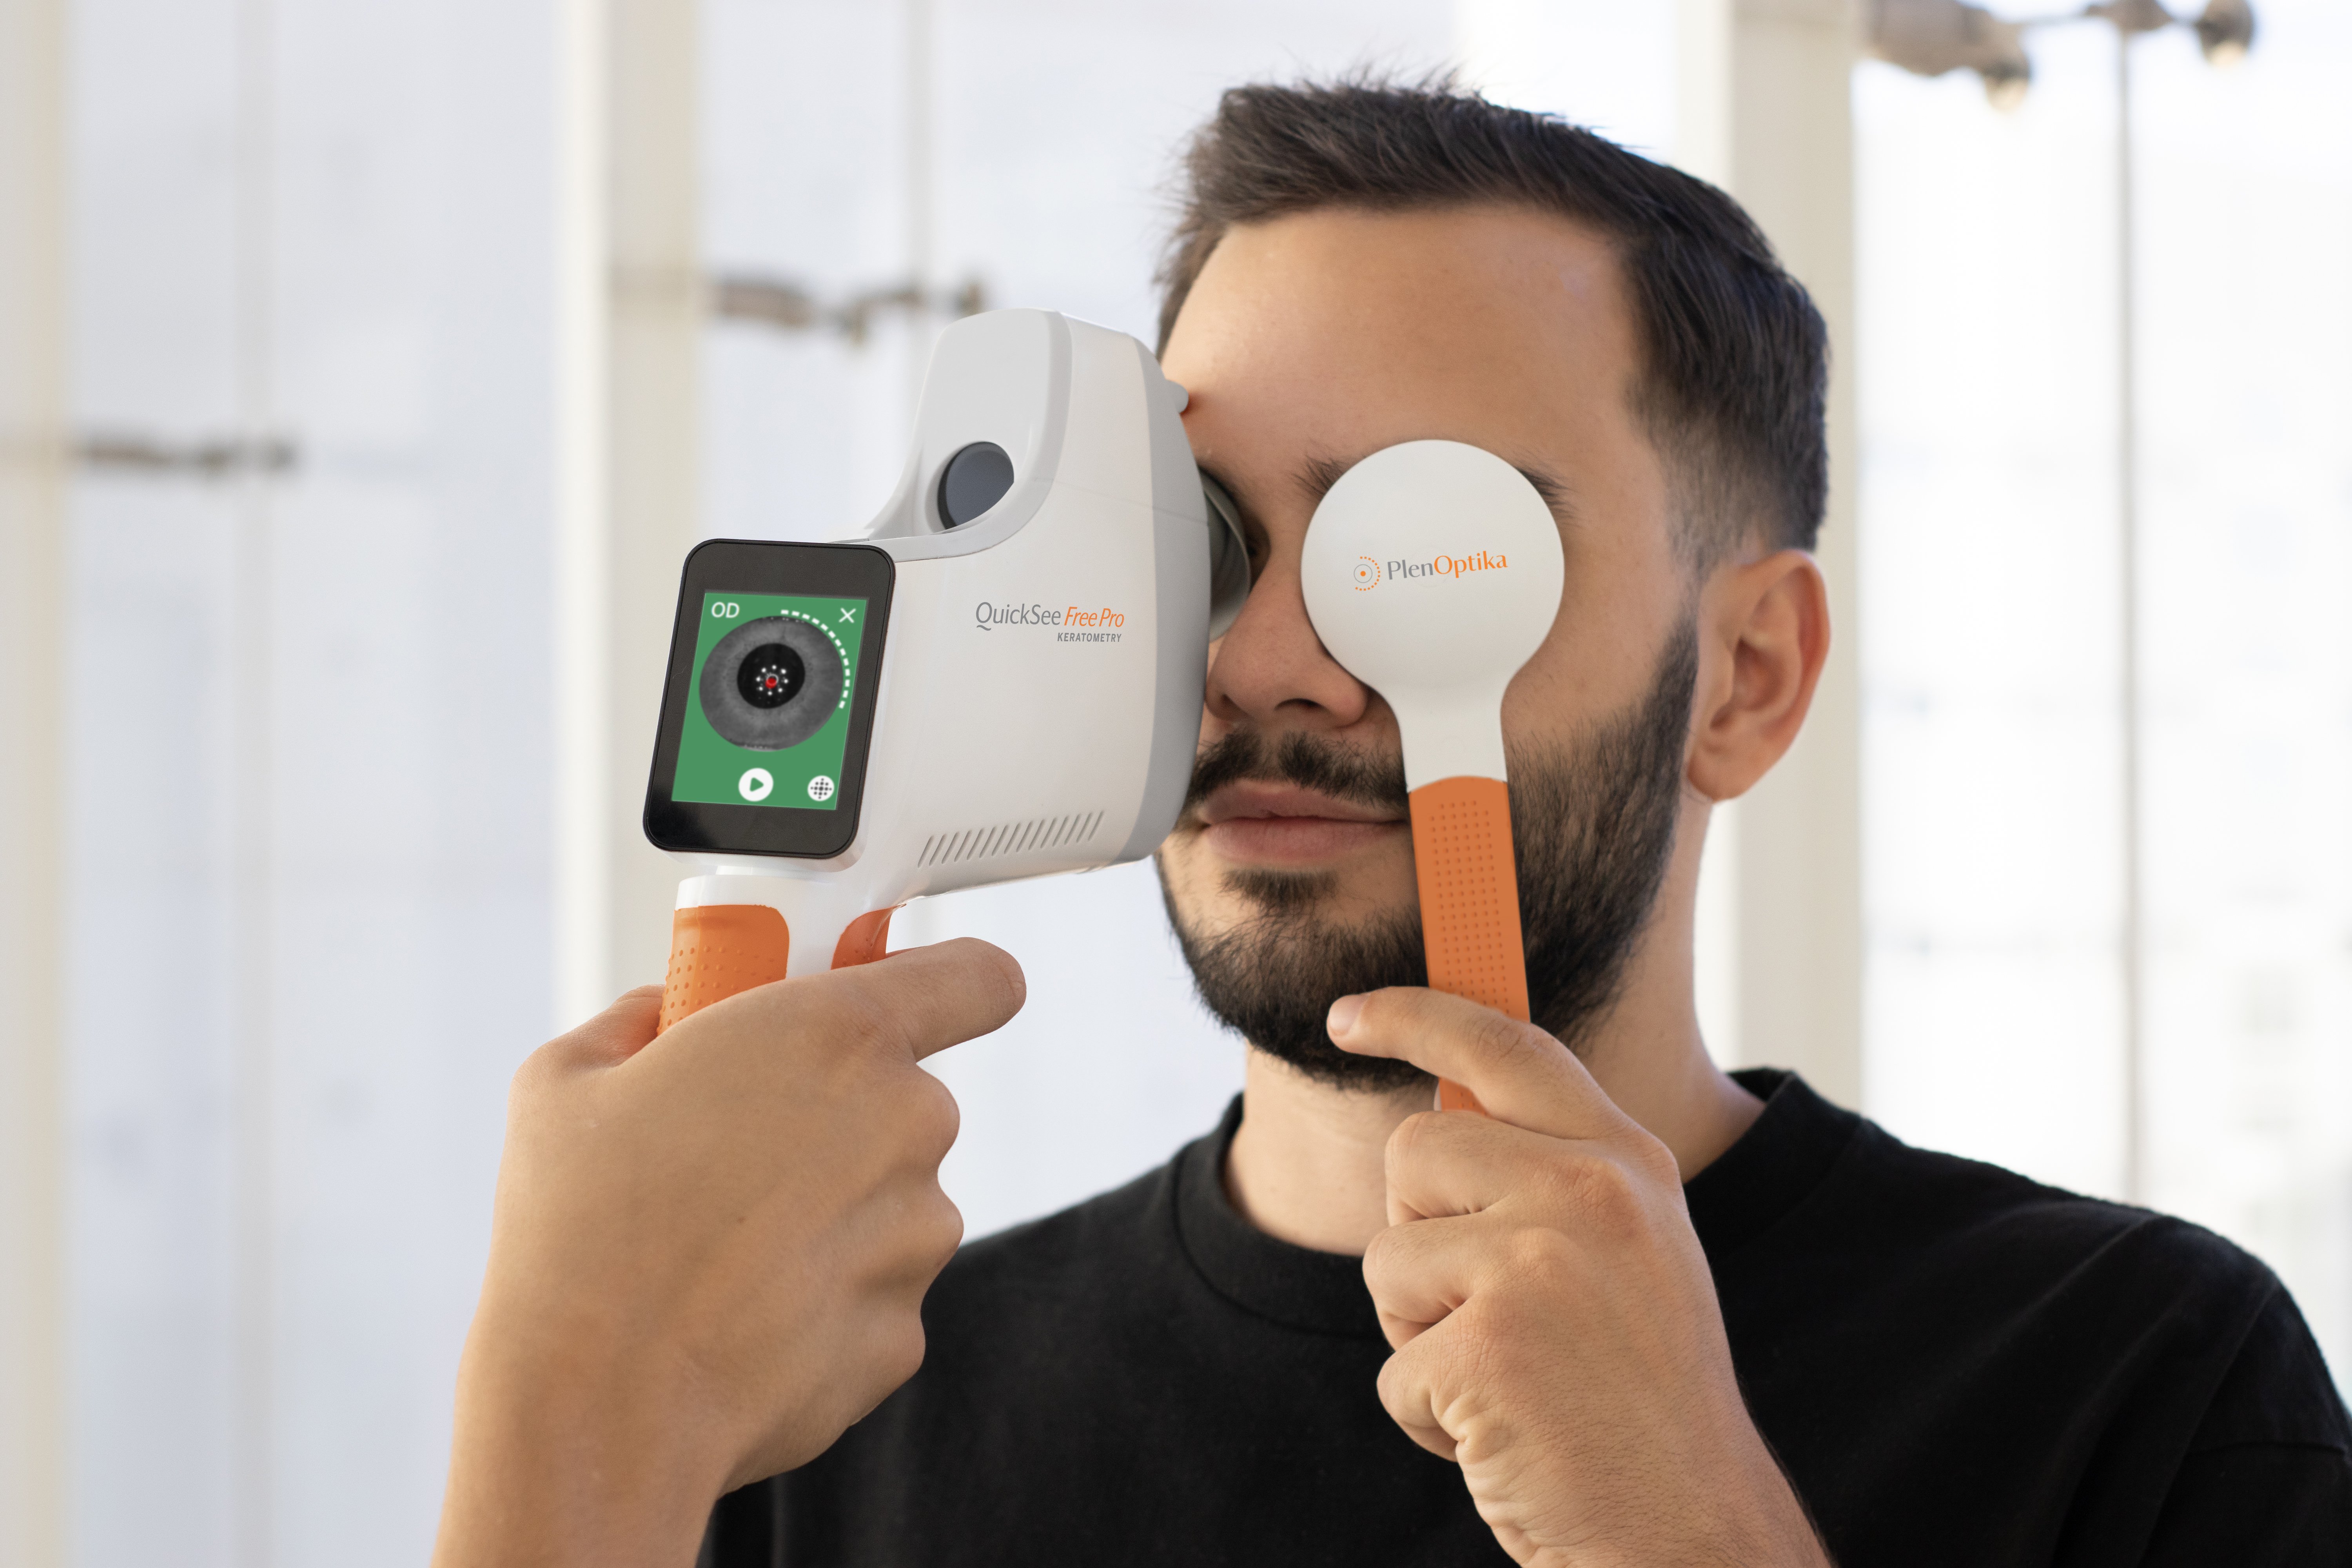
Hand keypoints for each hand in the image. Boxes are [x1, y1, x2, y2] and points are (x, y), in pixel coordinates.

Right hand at [432, 939, 1024, 1567]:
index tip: (908, 1002)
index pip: (980, 979)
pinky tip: (737, 1319)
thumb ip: (640, 1021)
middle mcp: (907, 1125)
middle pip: (907, 1100)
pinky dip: (819, 1302)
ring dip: (828, 1214)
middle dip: (837, 1117)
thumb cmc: (581, 1233)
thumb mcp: (569, 1077)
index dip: (953, 987)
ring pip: (889, 1203)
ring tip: (718, 1250)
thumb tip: (659, 1018)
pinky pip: (870, 1295)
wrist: (597, 1404)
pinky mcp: (903, 1334)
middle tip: (737, 1147)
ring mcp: (916, 1236)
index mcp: (842, 1035)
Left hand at [1331, 988, 1826, 1567]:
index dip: (1416, 1015)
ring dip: (1423, 1335)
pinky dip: (1428, 1418)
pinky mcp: (1489, 1348)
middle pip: (1415, 1152)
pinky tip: (1502, 1435)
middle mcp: (1591, 1194)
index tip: (1349, 1015)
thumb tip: (1436, 1110)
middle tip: (1494, 1312)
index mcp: (1628, 1163)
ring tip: (1509, 1379)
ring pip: (1387, 1260)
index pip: (1505, 1049)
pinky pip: (1393, 1369)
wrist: (1690, 1530)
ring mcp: (1539, 1266)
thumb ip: (1548, 1175)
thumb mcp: (1624, 1253)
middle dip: (1420, 1233)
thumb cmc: (1637, 1398)